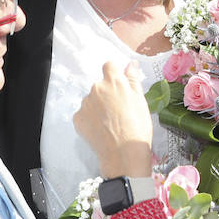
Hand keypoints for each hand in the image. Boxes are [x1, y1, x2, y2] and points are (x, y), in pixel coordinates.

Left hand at [74, 61, 153, 178]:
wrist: (123, 154)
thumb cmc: (137, 127)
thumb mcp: (141, 101)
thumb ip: (133, 79)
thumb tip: (130, 64)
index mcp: (113, 81)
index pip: (109, 66)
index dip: (115, 75)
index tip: (120, 87)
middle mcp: (96, 89)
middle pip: (100, 85)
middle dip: (107, 94)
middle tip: (119, 110)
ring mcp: (85, 104)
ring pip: (91, 100)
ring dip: (98, 106)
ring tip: (110, 123)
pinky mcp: (77, 119)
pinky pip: (84, 114)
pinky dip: (90, 119)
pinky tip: (101, 130)